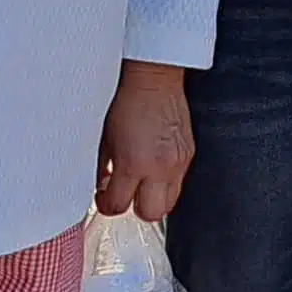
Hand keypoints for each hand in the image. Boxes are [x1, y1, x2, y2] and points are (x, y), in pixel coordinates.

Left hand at [96, 60, 193, 220]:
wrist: (154, 78)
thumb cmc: (128, 99)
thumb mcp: (105, 137)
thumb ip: (103, 167)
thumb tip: (102, 184)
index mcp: (134, 163)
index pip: (119, 205)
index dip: (106, 205)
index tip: (103, 198)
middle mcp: (159, 167)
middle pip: (150, 214)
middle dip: (134, 208)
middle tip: (123, 194)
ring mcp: (178, 163)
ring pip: (169, 202)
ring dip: (153, 197)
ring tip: (140, 182)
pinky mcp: (189, 154)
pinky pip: (178, 182)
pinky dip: (165, 181)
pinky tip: (154, 166)